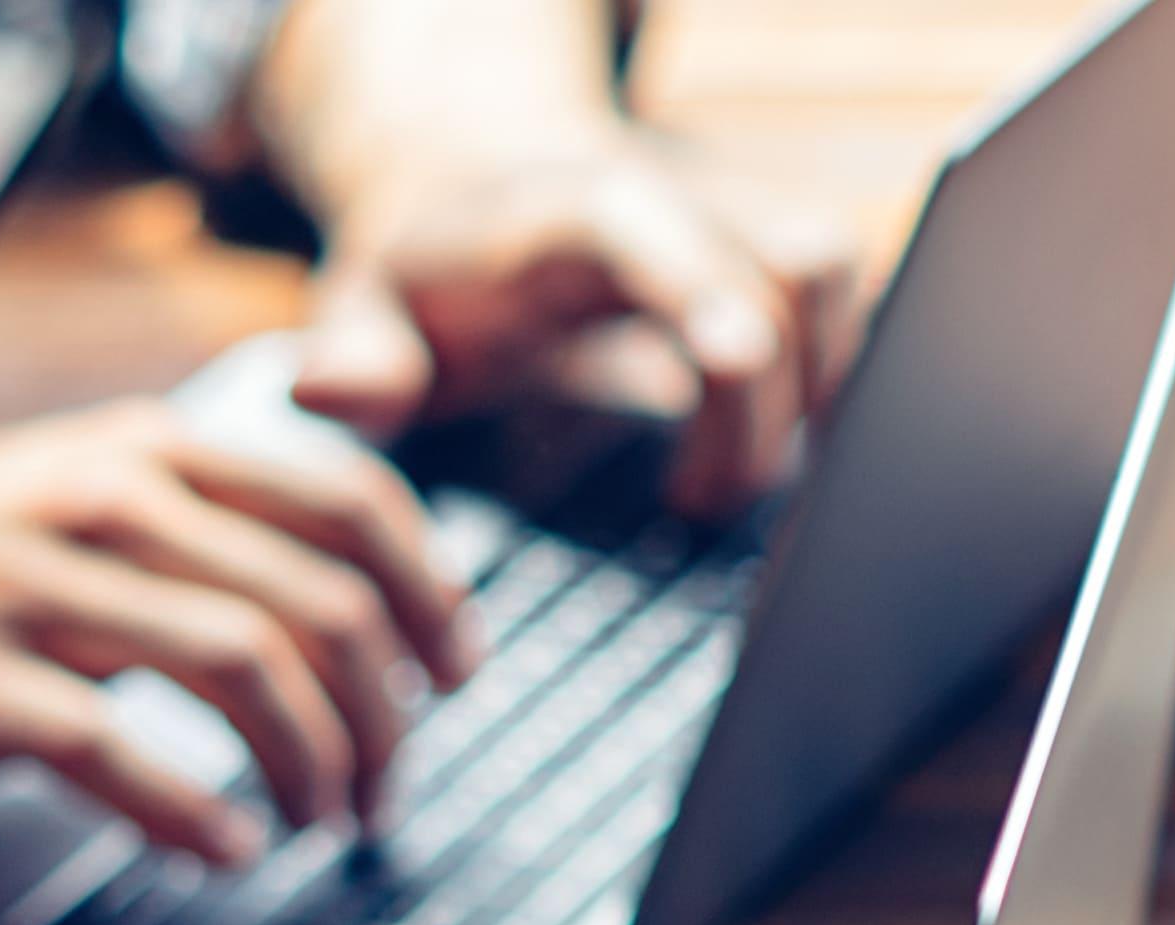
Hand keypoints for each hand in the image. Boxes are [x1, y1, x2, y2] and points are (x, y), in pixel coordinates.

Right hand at [0, 398, 482, 855]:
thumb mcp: (92, 490)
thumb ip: (219, 520)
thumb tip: (367, 585)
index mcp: (156, 447)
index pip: (351, 500)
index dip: (430, 596)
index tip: (458, 675)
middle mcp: (107, 497)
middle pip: (319, 603)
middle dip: (384, 716)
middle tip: (389, 792)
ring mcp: (36, 585)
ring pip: (243, 666)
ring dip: (311, 765)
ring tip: (320, 824)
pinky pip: (114, 749)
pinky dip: (192, 811)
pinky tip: (226, 851)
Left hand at [290, 129, 863, 515]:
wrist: (472, 170)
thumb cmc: (425, 264)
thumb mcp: (356, 304)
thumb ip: (351, 356)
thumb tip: (334, 397)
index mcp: (569, 213)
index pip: (659, 235)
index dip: (705, 294)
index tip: (732, 365)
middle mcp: (667, 191)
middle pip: (776, 272)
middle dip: (763, 407)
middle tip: (699, 504)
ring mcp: (728, 206)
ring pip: (828, 270)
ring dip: (812, 385)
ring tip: (734, 475)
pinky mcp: (766, 234)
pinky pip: (839, 290)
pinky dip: (828, 369)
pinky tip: (776, 438)